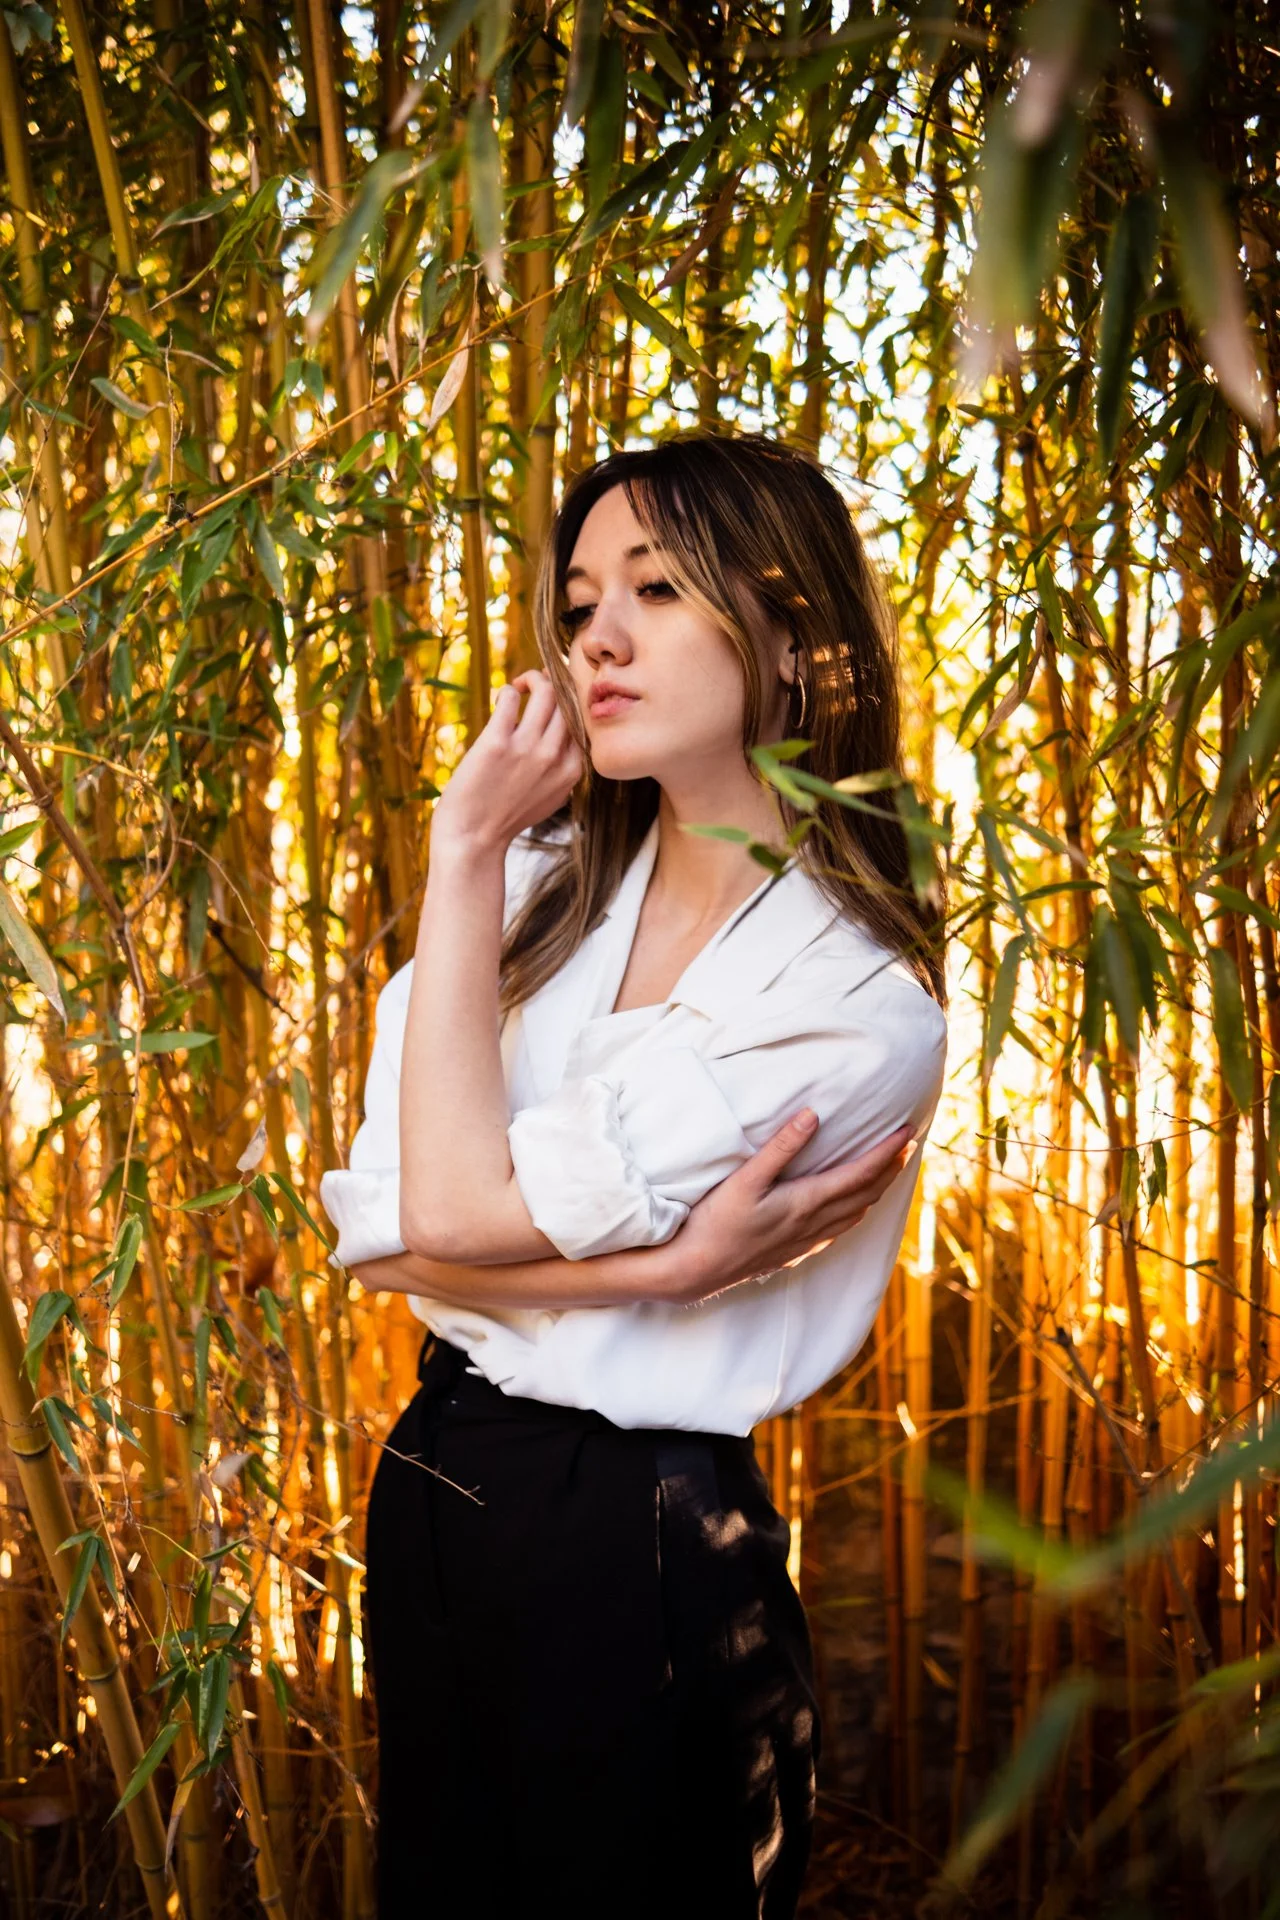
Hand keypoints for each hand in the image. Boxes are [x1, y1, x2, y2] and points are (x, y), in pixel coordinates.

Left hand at [431, 669, 583, 857]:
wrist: (473, 839)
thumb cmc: (506, 818)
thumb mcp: (550, 798)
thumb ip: (562, 770)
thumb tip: (561, 739)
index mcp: (572, 770)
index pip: (584, 721)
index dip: (572, 704)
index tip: (558, 701)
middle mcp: (554, 757)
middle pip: (568, 702)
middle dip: (556, 684)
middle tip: (538, 687)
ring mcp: (527, 749)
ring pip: (546, 691)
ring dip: (534, 678)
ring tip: (522, 685)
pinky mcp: (497, 743)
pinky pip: (510, 698)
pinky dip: (508, 690)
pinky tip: (502, 698)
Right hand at [660, 1115, 917, 1304]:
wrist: (696, 1270)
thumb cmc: (716, 1222)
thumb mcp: (745, 1179)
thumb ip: (780, 1148)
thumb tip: (812, 1115)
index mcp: (806, 1203)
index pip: (860, 1174)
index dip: (886, 1153)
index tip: (907, 1132)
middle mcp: (813, 1225)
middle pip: (866, 1195)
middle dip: (890, 1169)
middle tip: (908, 1144)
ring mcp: (805, 1241)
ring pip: (856, 1215)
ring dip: (877, 1191)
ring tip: (889, 1171)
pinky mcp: (794, 1251)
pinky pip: (839, 1230)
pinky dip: (856, 1212)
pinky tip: (852, 1209)